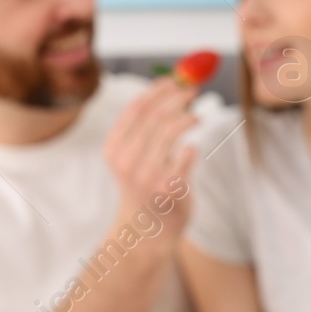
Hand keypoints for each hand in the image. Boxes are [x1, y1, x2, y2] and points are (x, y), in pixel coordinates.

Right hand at [103, 76, 199, 229]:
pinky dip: (192, 145)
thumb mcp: (133, 156)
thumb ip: (146, 126)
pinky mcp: (170, 186)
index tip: (175, 80)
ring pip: (171, 129)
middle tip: (194, 90)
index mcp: (113, 149)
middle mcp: (126, 160)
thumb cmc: (145, 186)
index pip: (136, 108)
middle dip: (178, 97)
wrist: (146, 231)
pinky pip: (188, 152)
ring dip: (189, 117)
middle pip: (156, 114)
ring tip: (197, 117)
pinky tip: (191, 149)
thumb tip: (172, 86)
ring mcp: (147, 174)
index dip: (158, 89)